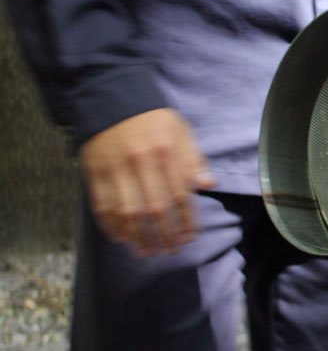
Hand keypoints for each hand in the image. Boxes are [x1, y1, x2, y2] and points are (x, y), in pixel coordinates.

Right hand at [78, 108, 215, 255]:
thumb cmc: (153, 118)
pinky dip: (111, 225)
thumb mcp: (180, 131)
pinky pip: (102, 205)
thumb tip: (210, 184)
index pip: (179, 195)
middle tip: (170, 251)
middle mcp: (141, 163)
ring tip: (147, 252)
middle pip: (154, 209)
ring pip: (127, 212)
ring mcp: (115, 169)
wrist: (112, 98)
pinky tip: (122, 238)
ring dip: (138, 237)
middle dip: (164, 235)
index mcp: (166, 153)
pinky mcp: (94, 172)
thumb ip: (193, 159)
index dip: (185, 221)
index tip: (190, 238)